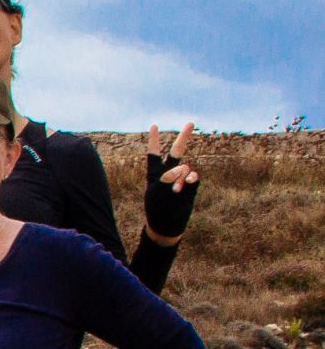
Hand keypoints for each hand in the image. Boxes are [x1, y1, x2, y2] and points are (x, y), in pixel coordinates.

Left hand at [143, 123, 199, 241]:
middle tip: (191, 123)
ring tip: (175, 190)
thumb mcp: (156, 192)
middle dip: (183, 138)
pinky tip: (189, 182)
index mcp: (155, 173)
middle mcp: (169, 173)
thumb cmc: (157, 209)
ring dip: (180, 177)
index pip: (154, 154)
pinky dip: (191, 179)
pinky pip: (194, 177)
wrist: (167, 226)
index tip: (155, 125)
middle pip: (176, 152)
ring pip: (185, 168)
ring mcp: (181, 179)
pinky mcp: (191, 186)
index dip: (155, 140)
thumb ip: (167, 177)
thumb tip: (184, 169)